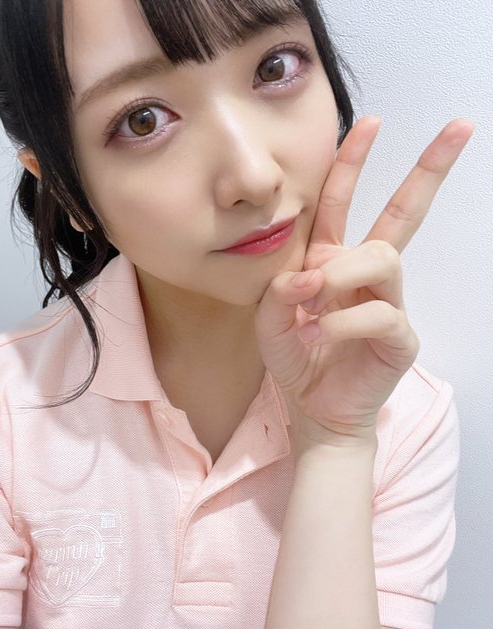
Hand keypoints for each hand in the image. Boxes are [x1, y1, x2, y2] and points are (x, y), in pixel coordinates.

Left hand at [255, 116, 473, 448]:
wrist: (312, 408)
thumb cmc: (295, 359)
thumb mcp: (269, 321)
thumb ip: (277, 291)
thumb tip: (310, 274)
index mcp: (332, 261)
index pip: (343, 203)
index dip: (354, 162)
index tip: (370, 120)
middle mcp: (364, 274)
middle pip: (401, 213)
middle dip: (428, 169)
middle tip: (459, 127)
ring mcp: (387, 301)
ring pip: (382, 257)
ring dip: (342, 274)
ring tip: (312, 304)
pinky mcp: (399, 335)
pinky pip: (379, 311)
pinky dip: (344, 321)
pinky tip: (322, 333)